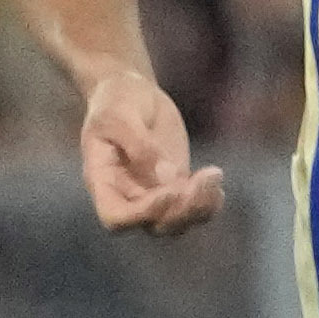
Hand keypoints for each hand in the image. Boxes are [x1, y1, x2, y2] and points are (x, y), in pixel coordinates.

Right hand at [75, 69, 218, 235]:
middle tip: (201, 178)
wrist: (130, 91)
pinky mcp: (175, 183)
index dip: (145, 213)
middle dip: (183, 211)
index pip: (116, 218)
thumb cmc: (117, 101)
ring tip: (213, 175)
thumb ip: (140, 147)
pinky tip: (215, 179)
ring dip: (200, 208)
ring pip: (177, 222)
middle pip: (154, 226)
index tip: (171, 189)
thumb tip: (167, 177)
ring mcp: (152, 191)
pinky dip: (210, 202)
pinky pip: (193, 208)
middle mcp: (126, 194)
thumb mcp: (120, 116)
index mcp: (103, 181)